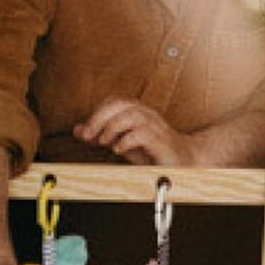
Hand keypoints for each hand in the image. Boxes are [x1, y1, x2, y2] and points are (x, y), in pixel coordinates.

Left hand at [74, 98, 199, 165]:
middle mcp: (147, 115)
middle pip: (121, 103)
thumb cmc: (153, 152)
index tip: (85, 133)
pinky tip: (119, 149)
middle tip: (88, 135)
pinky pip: (144, 133)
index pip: (114, 101)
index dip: (97, 114)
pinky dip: (127, 140)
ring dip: (113, 127)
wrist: (185, 162)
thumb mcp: (123, 144)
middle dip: (100, 117)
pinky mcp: (162, 142)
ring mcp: (157, 127)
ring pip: (132, 114)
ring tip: (105, 142)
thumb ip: (102, 136)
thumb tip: (78, 130)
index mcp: (138, 112)